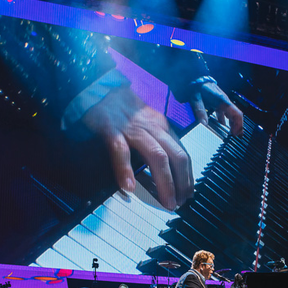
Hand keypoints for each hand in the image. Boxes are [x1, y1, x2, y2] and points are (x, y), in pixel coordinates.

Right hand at [81, 86, 193, 209]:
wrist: (99, 85)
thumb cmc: (122, 106)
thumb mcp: (146, 120)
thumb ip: (156, 139)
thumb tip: (166, 165)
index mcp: (161, 127)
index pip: (182, 153)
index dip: (188, 175)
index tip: (188, 193)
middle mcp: (152, 128)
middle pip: (176, 157)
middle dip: (183, 182)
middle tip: (181, 203)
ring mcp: (132, 129)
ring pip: (157, 156)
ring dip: (165, 182)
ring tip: (167, 202)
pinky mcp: (111, 129)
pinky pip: (121, 151)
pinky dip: (125, 170)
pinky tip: (128, 187)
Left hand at [189, 82, 243, 135]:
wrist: (196, 78)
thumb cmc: (197, 87)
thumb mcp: (196, 98)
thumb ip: (199, 110)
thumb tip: (203, 124)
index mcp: (222, 101)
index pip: (236, 114)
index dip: (239, 125)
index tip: (237, 134)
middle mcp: (225, 102)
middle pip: (236, 116)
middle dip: (237, 127)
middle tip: (235, 138)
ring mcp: (223, 102)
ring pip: (231, 115)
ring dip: (231, 125)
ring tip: (229, 135)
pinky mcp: (219, 103)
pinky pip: (225, 114)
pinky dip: (225, 121)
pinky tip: (221, 127)